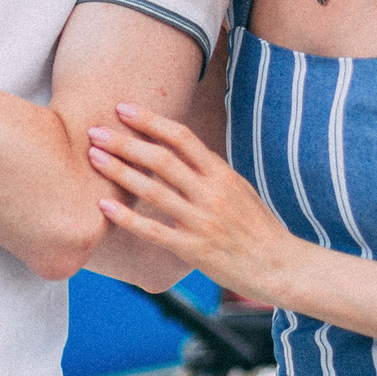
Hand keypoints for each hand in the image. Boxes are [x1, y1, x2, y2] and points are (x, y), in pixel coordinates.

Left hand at [88, 103, 306, 304]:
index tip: (122, 108)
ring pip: (153, 190)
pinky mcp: (194, 249)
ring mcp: (202, 221)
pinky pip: (154, 231)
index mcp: (222, 174)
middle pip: (161, 159)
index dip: (149, 120)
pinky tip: (103, 207)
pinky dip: (126, 218)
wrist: (282, 267)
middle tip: (94, 131)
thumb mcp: (239, 190)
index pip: (181, 137)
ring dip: (119, 172)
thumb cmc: (259, 228)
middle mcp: (211, 193)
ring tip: (93, 158)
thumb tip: (180, 150)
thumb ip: (210, 171)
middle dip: (125, 142)